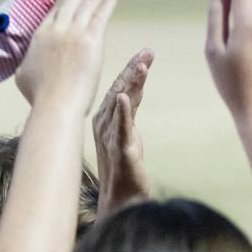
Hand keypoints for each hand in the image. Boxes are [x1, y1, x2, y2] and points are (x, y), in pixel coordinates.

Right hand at [14, 0, 114, 108]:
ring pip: (86, 3)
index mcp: (40, 36)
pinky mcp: (91, 40)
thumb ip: (27, 63)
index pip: (55, 13)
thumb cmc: (40, 96)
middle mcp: (56, 29)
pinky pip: (100, 15)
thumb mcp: (22, 76)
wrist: (55, 104)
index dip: (66, 2)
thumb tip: (26, 63)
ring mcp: (74, 32)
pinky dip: (106, 3)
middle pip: (71, 2)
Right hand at [93, 49, 153, 212]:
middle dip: (133, 69)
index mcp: (105, 118)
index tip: (146, 53)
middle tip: (148, 52)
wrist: (121, 199)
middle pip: (119, 90)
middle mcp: (103, 123)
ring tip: (141, 66)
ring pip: (120, 104)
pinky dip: (122, 112)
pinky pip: (120, 128)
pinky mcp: (119, 150)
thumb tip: (133, 90)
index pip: (119, 87)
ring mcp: (109, 136)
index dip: (132, 69)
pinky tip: (124, 97)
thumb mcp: (128, 132)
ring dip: (130, 84)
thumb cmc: (124, 167)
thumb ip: (129, 111)